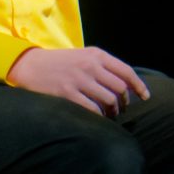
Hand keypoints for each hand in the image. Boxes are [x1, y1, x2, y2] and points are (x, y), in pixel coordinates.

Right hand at [7, 47, 150, 116]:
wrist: (28, 65)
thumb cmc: (58, 62)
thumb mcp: (82, 56)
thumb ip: (102, 66)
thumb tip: (124, 84)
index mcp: (96, 55)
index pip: (126, 71)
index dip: (138, 86)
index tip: (145, 97)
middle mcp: (90, 66)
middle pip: (120, 88)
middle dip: (124, 102)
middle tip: (120, 109)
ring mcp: (79, 80)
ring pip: (109, 100)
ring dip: (112, 111)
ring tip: (109, 115)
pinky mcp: (67, 93)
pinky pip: (92, 109)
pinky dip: (99, 116)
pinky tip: (97, 118)